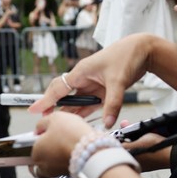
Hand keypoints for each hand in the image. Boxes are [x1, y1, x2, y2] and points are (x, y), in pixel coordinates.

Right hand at [29, 34, 159, 128]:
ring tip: (58, 127)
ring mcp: (93, 85)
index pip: (58, 88)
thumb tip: (107, 122)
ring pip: (76, 102)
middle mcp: (84, 78)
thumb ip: (113, 103)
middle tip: (44, 123)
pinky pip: (90, 104)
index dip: (45, 101)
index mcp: (81, 72)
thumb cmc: (127, 57)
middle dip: (54, 109)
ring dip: (69, 113)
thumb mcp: (119, 81)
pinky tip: (77, 123)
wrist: (143, 50)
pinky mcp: (103, 90)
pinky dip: (84, 113)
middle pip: (64, 96)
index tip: (33, 110)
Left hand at [31, 112, 95, 177]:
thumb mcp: (54, 118)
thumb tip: (39, 128)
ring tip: (69, 147)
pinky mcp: (70, 177)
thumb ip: (43, 123)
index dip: (39, 142)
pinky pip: (67, 170)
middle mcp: (44, 167)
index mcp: (35, 153)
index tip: (47, 135)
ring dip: (58, 161)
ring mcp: (57, 174)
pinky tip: (77, 153)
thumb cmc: (71, 134)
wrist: (92, 149)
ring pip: (53, 169)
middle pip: (40, 165)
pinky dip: (70, 163)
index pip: (30, 150)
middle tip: (55, 146)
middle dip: (46, 157)